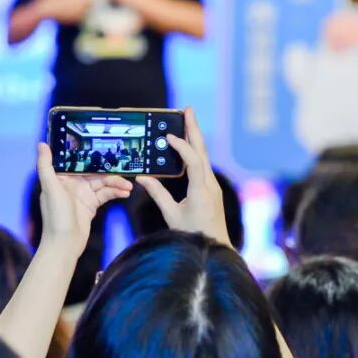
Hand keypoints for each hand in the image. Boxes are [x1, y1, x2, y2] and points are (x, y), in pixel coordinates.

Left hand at [36, 142, 131, 258]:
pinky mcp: (91, 204)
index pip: (77, 160)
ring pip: (102, 183)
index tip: (104, 144)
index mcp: (61, 177)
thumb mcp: (50, 188)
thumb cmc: (55, 216)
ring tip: (128, 185)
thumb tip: (42, 144)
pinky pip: (105, 194)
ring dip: (116, 182)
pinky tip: (125, 192)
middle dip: (108, 170)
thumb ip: (46, 165)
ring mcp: (82, 194)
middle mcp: (71, 184)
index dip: (89, 153)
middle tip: (124, 168)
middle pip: (93, 171)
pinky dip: (115, 192)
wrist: (65, 244)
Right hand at [136, 107, 229, 245]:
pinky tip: (187, 147)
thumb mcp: (172, 215)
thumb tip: (142, 178)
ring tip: (186, 121)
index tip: (169, 135)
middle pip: (202, 151)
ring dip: (194, 138)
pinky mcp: (210, 189)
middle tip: (188, 109)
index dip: (182, 146)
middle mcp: (210, 184)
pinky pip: (202, 165)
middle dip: (194, 129)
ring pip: (203, 156)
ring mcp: (212, 186)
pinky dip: (194, 152)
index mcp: (201, 190)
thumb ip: (157, 194)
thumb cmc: (193, 235)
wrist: (216, 248)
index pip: (193, 161)